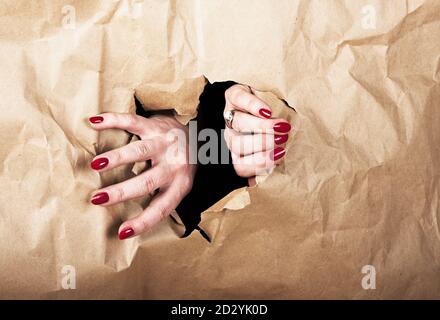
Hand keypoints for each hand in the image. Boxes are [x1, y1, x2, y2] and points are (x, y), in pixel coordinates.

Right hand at [88, 113, 195, 239]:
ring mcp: (166, 144)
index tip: (122, 232)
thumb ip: (160, 199)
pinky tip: (96, 123)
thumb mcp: (178, 186)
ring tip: (96, 165)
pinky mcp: (156, 125)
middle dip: (122, 191)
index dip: (144, 222)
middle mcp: (175, 166)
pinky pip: (134, 122)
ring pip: (140, 152)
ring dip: (117, 158)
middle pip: (147, 182)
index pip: (162, 208)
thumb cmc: (181, 167)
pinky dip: (114, 121)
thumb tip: (130, 226)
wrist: (198, 135)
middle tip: (97, 199)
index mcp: (180, 185)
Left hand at [224, 84, 290, 184]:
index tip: (279, 156)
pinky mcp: (233, 95)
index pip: (241, 167)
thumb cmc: (271, 131)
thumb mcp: (272, 150)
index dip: (258, 164)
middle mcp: (231, 137)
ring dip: (260, 126)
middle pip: (239, 145)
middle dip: (261, 144)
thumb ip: (271, 164)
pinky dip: (253, 106)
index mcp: (238, 155)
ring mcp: (230, 115)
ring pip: (239, 123)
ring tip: (281, 126)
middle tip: (282, 140)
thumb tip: (266, 180)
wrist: (262, 97)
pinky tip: (267, 111)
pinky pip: (239, 100)